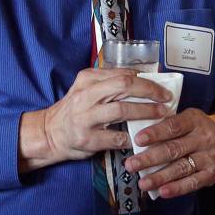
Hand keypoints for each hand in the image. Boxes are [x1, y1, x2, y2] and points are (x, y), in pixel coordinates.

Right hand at [18, 69, 171, 171]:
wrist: (48, 133)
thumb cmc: (75, 109)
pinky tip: (142, 137)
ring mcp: (85, 118)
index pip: (124, 74)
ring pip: (122, 110)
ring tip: (161, 114)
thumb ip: (110, 82)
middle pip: (125, 86)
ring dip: (146, 112)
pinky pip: (116, 137)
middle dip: (150, 92)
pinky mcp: (87, 139)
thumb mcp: (87, 88)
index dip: (147, 80)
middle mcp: (86, 95)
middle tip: (167, 98)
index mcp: (88, 79)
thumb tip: (143, 79)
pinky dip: (132, 136)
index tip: (163, 87)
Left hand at [125, 109, 214, 197]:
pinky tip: (162, 192)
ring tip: (142, 183)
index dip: (155, 133)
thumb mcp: (188, 119)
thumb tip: (139, 139)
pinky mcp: (212, 174)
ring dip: (159, 177)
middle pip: (174, 149)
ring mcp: (210, 157)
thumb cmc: (198, 130)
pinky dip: (176, 188)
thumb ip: (168, 125)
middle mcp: (205, 137)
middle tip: (131, 164)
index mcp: (195, 120)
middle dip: (150, 158)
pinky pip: (193, 183)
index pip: (173, 126)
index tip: (138, 140)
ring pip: (181, 168)